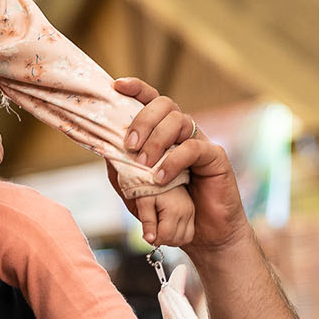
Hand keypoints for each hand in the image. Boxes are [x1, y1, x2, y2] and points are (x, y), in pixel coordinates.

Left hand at [113, 78, 249, 255]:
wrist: (201, 233)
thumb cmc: (169, 207)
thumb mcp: (136, 188)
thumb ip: (122, 167)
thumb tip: (103, 147)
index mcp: (164, 132)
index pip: (152, 101)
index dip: (136, 88)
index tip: (117, 85)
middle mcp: (183, 131)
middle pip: (165, 104)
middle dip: (144, 119)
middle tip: (130, 143)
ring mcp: (201, 141)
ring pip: (179, 120)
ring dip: (157, 140)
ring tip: (144, 164)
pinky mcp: (215, 157)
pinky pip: (194, 147)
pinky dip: (174, 160)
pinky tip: (161, 177)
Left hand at [149, 186, 196, 248]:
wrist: (160, 170)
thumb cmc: (149, 184)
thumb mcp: (143, 201)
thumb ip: (147, 221)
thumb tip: (149, 239)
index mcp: (174, 210)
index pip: (165, 237)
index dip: (153, 239)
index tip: (146, 233)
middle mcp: (187, 212)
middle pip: (176, 240)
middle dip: (162, 240)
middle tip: (151, 230)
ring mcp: (191, 212)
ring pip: (185, 238)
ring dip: (171, 239)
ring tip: (159, 229)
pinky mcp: (192, 212)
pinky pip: (189, 233)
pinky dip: (179, 235)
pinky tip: (168, 228)